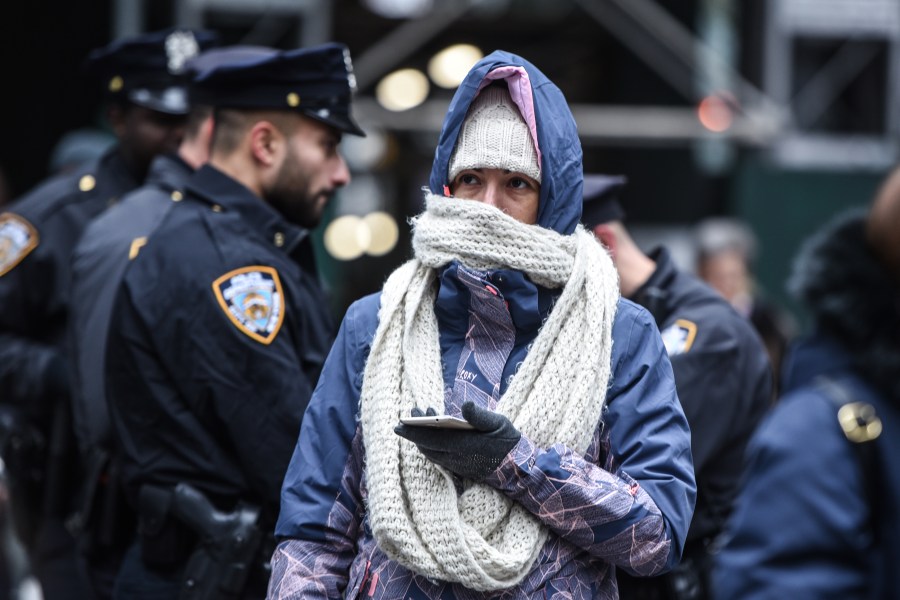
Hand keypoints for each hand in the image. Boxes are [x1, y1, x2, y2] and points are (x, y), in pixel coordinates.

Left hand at [394, 401, 520, 480]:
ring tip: (422, 417)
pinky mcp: (460, 468)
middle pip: (427, 446)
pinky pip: (438, 457)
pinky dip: (431, 444)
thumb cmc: (508, 441)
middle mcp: (456, 458)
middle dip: (414, 431)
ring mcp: (457, 465)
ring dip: (422, 437)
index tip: (399, 423)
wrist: (518, 467)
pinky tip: (433, 432)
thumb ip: (479, 415)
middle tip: (410, 413)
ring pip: (431, 452)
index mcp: (463, 445)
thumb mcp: (498, 423)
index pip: (431, 439)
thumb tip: (464, 405)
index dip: (413, 432)